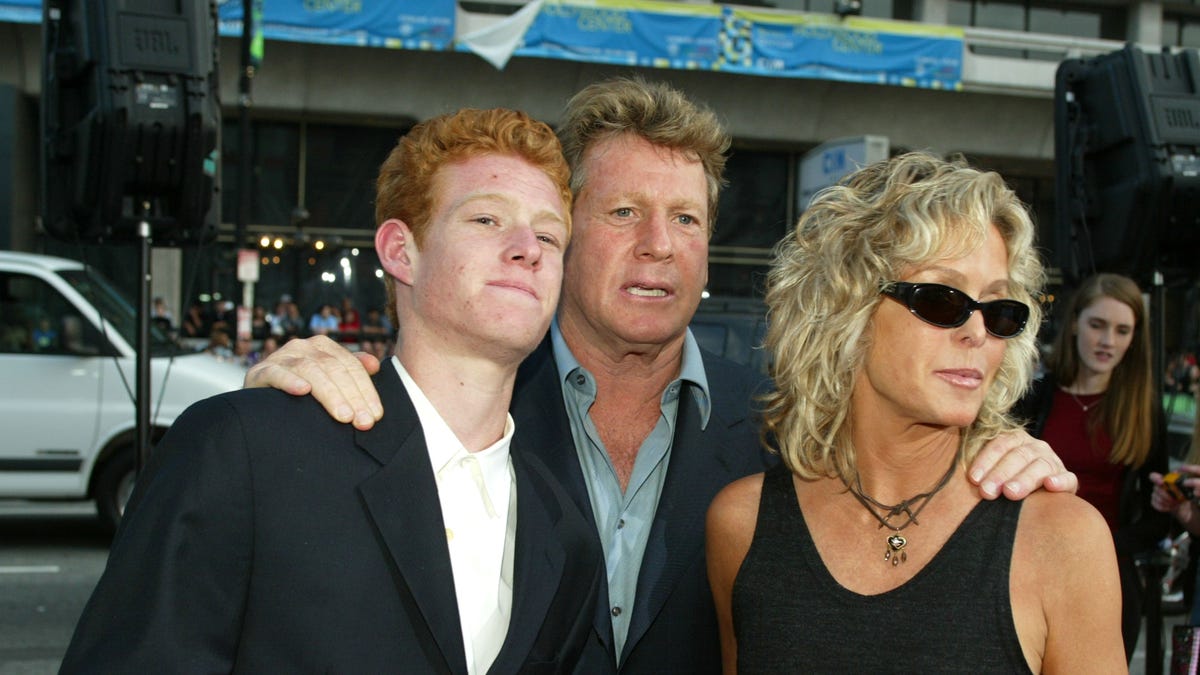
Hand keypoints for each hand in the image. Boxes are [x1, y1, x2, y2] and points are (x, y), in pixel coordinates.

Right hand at [243, 335, 382, 429]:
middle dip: (352, 397)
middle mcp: (303, 347)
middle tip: (363, 422)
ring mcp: (282, 357)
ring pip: (311, 370)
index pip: (351, 366)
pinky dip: (290, 381)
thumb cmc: (300, 391)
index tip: (375, 415)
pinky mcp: (260, 371)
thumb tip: (375, 365)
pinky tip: (302, 391)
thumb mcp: (327, 379)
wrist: (259, 400)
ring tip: (343, 415)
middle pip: (335, 369)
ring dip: (330, 394)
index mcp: (323, 347)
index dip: (366, 391)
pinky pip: (277, 373)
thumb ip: (350, 371)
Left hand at [968, 429, 1077, 499]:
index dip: (986, 460)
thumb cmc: (1004, 482)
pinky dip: (1060, 481)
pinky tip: (1050, 485)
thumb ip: (981, 469)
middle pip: (1018, 456)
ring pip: (1040, 466)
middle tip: (987, 491)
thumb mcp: (993, 471)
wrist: (1037, 495)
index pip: (1000, 445)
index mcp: (1016, 440)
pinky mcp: (1068, 479)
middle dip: (1000, 474)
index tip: (973, 479)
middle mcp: (1036, 447)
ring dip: (1024, 479)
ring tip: (1010, 492)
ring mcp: (1053, 462)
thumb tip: (964, 477)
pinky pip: (1068, 478)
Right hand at [1150, 465, 1199, 516]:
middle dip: (1166, 495)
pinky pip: (1155, 504)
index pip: (1153, 477)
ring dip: (1167, 502)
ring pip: (1156, 497)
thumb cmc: (1184, 496)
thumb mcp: (1184, 488)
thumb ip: (1179, 481)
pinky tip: (1170, 507)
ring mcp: (1155, 495)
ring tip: (1174, 503)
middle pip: (1156, 489)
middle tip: (1175, 499)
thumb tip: (1177, 474)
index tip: (1162, 483)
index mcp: (1164, 481)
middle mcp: (1158, 487)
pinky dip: (1164, 507)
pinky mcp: (1154, 503)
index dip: (1156, 479)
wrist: (1184, 507)